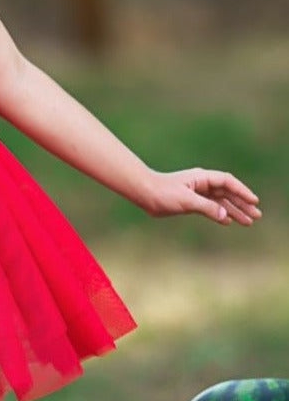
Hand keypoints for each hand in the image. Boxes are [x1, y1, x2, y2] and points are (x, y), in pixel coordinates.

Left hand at [142, 168, 260, 224]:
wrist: (143, 193)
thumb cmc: (162, 193)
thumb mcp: (186, 201)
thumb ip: (207, 208)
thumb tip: (226, 217)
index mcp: (202, 178)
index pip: (228, 183)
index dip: (242, 191)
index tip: (254, 201)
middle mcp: (202, 184)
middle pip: (227, 193)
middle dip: (242, 204)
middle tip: (256, 215)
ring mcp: (196, 192)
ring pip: (220, 202)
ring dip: (233, 211)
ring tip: (248, 221)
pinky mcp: (190, 201)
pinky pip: (210, 208)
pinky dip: (219, 214)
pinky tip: (227, 222)